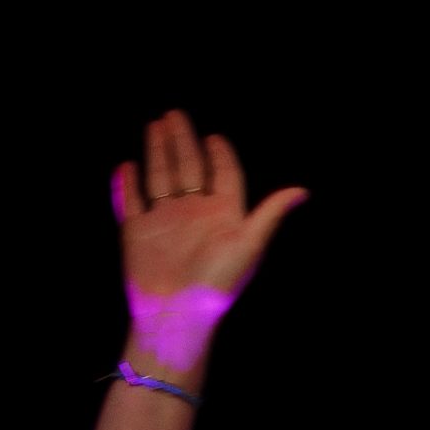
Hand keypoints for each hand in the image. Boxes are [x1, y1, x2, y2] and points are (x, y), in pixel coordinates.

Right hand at [112, 109, 306, 377]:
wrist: (177, 313)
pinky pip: (130, 202)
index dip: (221, 157)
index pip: (223, 177)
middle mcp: (193, 216)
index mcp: (222, 216)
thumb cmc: (217, 282)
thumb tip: (303, 191)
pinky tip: (127, 167)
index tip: (216, 139)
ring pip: (160, 177)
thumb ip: (271, 214)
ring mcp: (164, 222)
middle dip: (183, 142)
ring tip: (157, 126)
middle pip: (189, 169)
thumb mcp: (249, 243)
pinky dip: (126, 185)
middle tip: (176, 116)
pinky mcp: (137, 232)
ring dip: (158, 152)